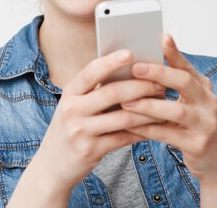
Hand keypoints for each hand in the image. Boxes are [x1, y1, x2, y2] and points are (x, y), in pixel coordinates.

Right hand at [33, 49, 166, 192]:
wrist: (52, 164)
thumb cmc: (70, 128)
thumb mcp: (75, 105)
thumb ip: (95, 91)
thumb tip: (130, 73)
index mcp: (69, 93)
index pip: (91, 72)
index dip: (111, 61)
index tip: (131, 52)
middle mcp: (72, 110)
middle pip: (112, 93)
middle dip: (141, 86)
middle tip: (160, 83)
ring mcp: (81, 131)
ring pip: (123, 117)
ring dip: (148, 110)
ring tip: (164, 104)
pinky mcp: (91, 150)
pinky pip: (124, 138)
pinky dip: (143, 131)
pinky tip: (156, 126)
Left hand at [120, 34, 216, 180]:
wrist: (214, 161)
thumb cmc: (191, 126)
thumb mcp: (186, 102)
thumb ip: (169, 86)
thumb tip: (136, 65)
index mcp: (203, 88)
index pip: (187, 65)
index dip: (174, 52)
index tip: (161, 37)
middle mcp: (208, 102)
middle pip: (184, 82)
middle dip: (159, 73)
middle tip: (135, 68)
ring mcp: (206, 124)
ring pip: (176, 110)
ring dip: (149, 105)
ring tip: (126, 102)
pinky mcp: (198, 144)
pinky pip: (169, 134)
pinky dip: (148, 129)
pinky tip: (130, 126)